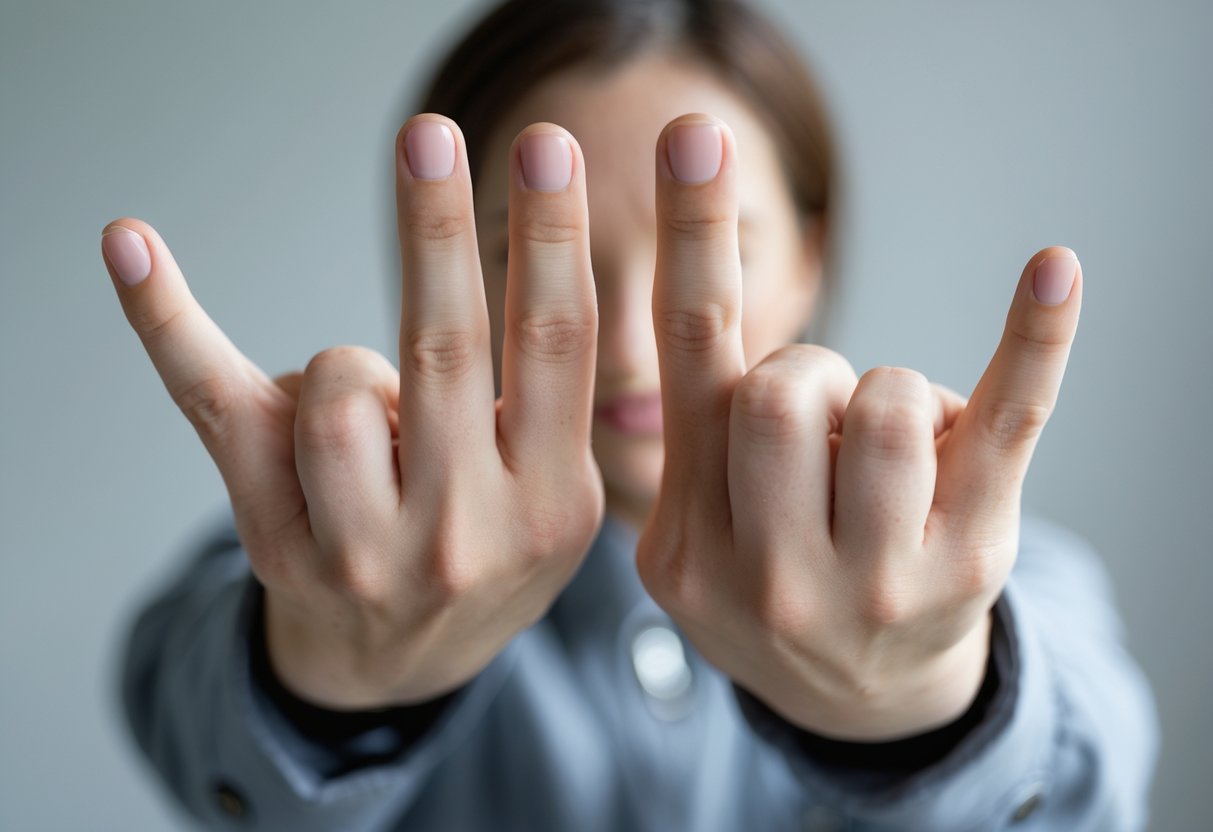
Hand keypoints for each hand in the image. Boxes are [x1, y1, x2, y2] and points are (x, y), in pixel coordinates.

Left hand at [101, 114, 603, 708]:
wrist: (397, 668)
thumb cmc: (486, 560)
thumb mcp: (557, 511)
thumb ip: (555, 415)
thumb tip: (518, 269)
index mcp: (550, 504)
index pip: (555, 349)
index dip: (550, 243)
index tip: (543, 150)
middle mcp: (460, 532)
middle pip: (446, 350)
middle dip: (436, 232)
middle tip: (429, 138)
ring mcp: (360, 544)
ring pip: (336, 386)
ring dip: (347, 363)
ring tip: (368, 406)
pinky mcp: (276, 536)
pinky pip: (218, 405)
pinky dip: (171, 321)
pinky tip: (135, 247)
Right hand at [635, 113, 1081, 739]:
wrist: (851, 692)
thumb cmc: (769, 578)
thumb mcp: (695, 530)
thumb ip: (695, 436)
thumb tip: (752, 320)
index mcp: (688, 534)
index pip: (689, 361)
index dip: (690, 239)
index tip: (698, 134)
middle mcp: (772, 567)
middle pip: (788, 381)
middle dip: (806, 373)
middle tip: (815, 423)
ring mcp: (876, 573)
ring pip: (884, 398)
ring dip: (882, 396)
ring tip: (880, 454)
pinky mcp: (969, 555)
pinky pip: (1007, 422)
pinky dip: (1033, 337)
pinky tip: (1050, 268)